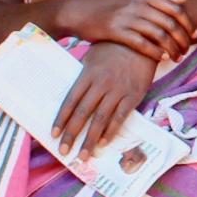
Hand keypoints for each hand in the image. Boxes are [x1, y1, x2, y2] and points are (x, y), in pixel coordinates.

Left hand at [52, 41, 155, 156]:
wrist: (142, 41)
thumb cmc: (114, 48)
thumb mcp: (93, 57)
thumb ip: (84, 77)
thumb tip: (74, 97)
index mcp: (88, 74)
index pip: (71, 101)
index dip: (61, 119)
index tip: (54, 134)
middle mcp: (101, 84)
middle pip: (83, 113)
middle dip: (72, 134)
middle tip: (64, 151)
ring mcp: (118, 90)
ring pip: (100, 119)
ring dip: (90, 139)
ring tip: (83, 155)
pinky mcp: (134, 95)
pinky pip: (121, 116)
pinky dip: (111, 130)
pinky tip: (104, 142)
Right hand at [62, 0, 196, 59]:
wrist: (76, 12)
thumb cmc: (107, 5)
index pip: (175, 9)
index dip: (188, 23)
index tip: (194, 35)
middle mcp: (136, 4)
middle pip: (170, 23)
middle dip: (182, 39)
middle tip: (186, 50)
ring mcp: (126, 17)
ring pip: (158, 34)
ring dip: (171, 48)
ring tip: (176, 57)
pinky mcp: (115, 31)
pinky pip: (141, 44)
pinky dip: (155, 52)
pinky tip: (161, 58)